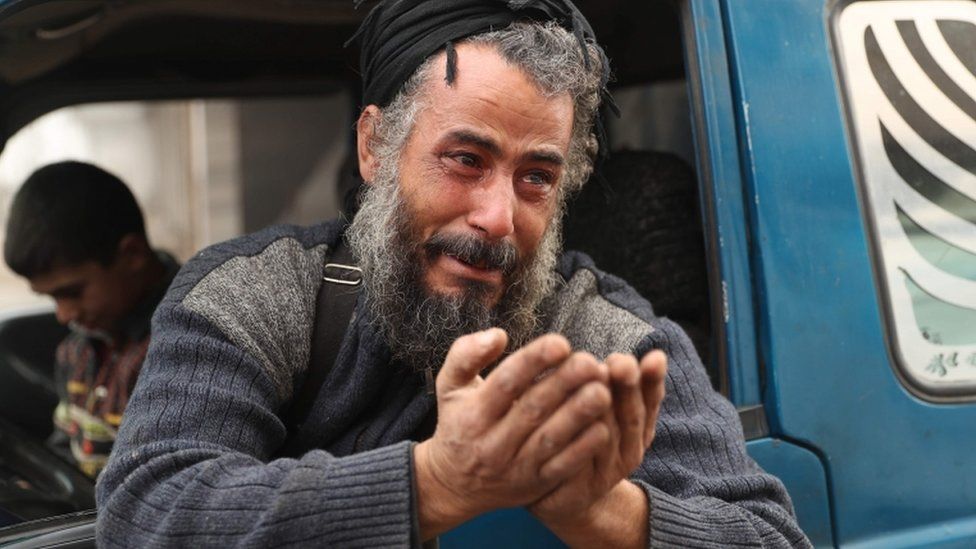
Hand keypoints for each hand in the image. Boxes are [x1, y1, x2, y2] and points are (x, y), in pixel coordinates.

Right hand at [414, 329, 613, 537]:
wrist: (455, 485)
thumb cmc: (459, 422)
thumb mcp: (449, 385)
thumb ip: (466, 354)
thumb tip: (498, 335)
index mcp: (473, 413)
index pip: (506, 383)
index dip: (534, 361)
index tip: (561, 343)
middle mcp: (493, 443)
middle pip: (532, 409)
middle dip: (564, 384)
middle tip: (591, 362)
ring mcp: (515, 467)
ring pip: (550, 439)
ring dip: (579, 415)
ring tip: (603, 390)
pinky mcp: (535, 486)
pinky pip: (562, 468)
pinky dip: (584, 448)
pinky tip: (604, 427)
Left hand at [529, 350, 666, 536]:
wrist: (564, 496)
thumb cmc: (580, 437)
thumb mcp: (602, 406)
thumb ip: (611, 381)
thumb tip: (640, 352)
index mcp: (637, 424)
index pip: (650, 399)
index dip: (653, 380)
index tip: (655, 357)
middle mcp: (629, 448)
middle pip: (632, 415)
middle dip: (627, 389)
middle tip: (621, 364)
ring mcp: (609, 471)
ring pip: (608, 437)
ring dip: (603, 413)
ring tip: (597, 388)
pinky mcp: (585, 489)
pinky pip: (581, 464)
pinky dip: (580, 445)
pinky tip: (576, 427)